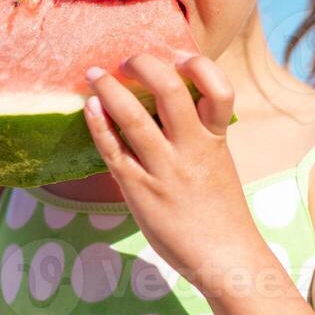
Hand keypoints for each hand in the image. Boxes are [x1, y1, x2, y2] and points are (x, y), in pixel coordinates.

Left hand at [83, 53, 259, 291]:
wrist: (225, 258)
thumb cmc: (221, 213)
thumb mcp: (219, 164)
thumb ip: (200, 137)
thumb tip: (169, 110)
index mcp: (216, 139)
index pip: (219, 89)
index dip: (199, 66)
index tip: (179, 57)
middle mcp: (191, 149)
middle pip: (170, 90)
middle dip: (144, 66)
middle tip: (126, 60)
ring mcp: (165, 169)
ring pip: (133, 117)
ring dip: (109, 88)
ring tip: (93, 74)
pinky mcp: (140, 190)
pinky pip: (113, 150)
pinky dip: (99, 124)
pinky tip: (89, 107)